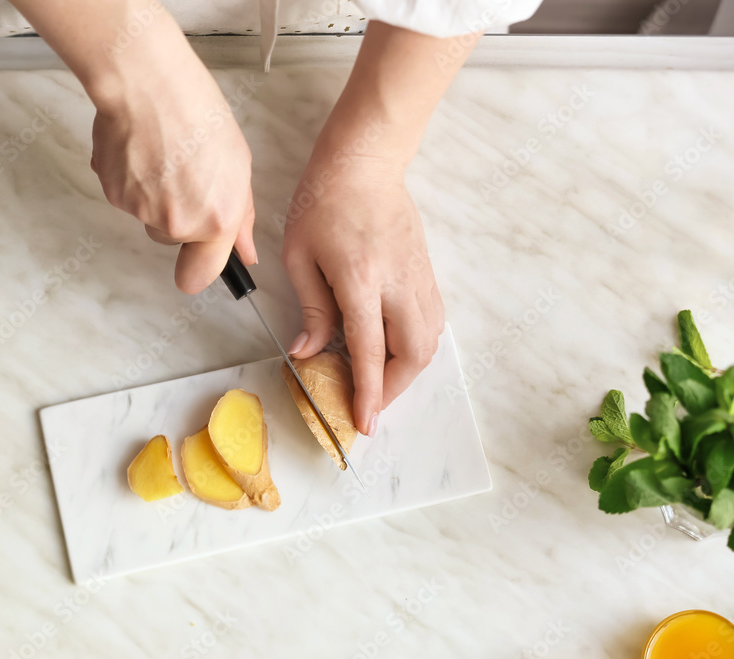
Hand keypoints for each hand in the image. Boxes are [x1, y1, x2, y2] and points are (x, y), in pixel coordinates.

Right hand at [88, 19, 255, 293]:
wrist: (148, 82)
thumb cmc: (197, 112)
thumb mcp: (238, 165)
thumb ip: (240, 217)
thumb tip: (245, 252)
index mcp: (215, 220)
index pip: (198, 278)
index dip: (197, 269)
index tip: (199, 259)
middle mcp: (176, 224)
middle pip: (171, 240)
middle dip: (178, 216)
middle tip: (184, 173)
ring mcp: (140, 211)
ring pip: (148, 217)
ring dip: (154, 195)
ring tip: (164, 154)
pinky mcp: (113, 193)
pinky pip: (125, 196)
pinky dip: (132, 178)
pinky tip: (142, 149)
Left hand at [281, 153, 443, 435]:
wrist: (364, 162)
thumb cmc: (323, 202)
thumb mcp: (300, 255)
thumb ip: (310, 308)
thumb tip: (307, 352)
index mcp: (360, 279)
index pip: (369, 349)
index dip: (368, 391)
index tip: (365, 421)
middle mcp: (397, 282)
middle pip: (412, 352)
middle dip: (394, 388)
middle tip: (369, 402)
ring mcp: (418, 276)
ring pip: (429, 339)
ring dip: (409, 369)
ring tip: (381, 380)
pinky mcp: (426, 270)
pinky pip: (433, 319)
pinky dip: (418, 344)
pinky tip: (396, 348)